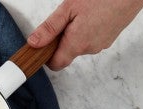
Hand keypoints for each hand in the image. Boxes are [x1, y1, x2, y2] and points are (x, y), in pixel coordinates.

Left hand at [27, 0, 142, 70]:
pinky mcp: (108, 39)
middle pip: (66, 54)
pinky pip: (91, 40)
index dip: (46, 58)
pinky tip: (90, 17)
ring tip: (79, 16)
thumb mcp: (68, 9)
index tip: (42, 46)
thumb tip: (34, 43)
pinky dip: (86, 32)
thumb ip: (50, 28)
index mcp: (77, 44)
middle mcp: (89, 49)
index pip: (56, 65)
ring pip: (79, 46)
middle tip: (64, 22)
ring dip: (74, 35)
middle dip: (60, 41)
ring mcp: (101, 45)